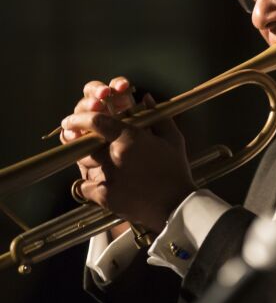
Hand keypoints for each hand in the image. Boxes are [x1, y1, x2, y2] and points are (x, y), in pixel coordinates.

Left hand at [60, 77, 196, 233]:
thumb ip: (158, 115)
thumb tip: (147, 98)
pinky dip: (88, 182)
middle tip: (84, 139)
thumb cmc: (176, 170)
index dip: (81, 118)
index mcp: (129, 139)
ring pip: (83, 162)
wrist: (175, 205)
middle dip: (82, 140)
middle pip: (85, 143)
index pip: (96, 122)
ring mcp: (107, 177)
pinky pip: (84, 185)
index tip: (73, 118)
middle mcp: (114, 156)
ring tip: (95, 159)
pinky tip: (99, 181)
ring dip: (86, 159)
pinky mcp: (104, 197)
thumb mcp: (172, 139)